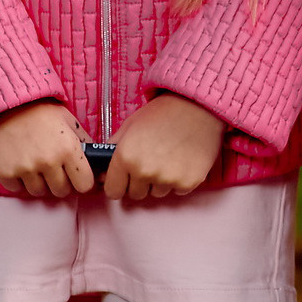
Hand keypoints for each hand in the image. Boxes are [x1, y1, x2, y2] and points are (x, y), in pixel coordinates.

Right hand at [0, 100, 93, 200]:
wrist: (3, 104)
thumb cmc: (37, 110)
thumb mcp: (68, 120)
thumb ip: (83, 141)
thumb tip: (95, 159)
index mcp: (68, 149)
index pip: (84, 185)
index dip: (82, 181)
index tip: (77, 177)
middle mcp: (48, 162)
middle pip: (61, 191)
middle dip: (60, 182)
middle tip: (54, 169)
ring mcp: (25, 169)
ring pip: (39, 192)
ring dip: (39, 182)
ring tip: (35, 164)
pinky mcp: (5, 173)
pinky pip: (17, 189)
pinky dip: (18, 181)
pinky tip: (19, 164)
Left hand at [106, 92, 226, 204]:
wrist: (198, 106)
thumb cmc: (164, 113)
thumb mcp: (130, 126)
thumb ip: (112, 149)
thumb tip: (102, 172)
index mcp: (126, 157)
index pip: (113, 191)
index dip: (118, 184)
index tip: (124, 180)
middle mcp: (144, 171)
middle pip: (136, 194)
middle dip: (140, 182)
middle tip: (151, 162)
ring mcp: (167, 178)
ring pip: (157, 193)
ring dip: (160, 181)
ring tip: (169, 158)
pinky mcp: (188, 182)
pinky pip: (177, 191)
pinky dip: (179, 180)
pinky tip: (182, 160)